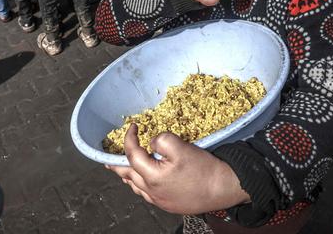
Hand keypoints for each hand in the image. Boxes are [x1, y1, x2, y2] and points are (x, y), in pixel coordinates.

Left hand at [106, 124, 249, 213]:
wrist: (225, 189)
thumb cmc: (204, 169)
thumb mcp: (181, 146)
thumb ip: (161, 139)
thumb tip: (152, 142)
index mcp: (152, 176)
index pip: (132, 154)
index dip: (129, 138)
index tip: (133, 126)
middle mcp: (152, 191)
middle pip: (127, 174)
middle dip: (116, 163)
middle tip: (107, 158)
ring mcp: (160, 200)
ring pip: (135, 187)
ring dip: (127, 175)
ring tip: (122, 169)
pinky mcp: (169, 205)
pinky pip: (147, 195)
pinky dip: (139, 185)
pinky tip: (142, 182)